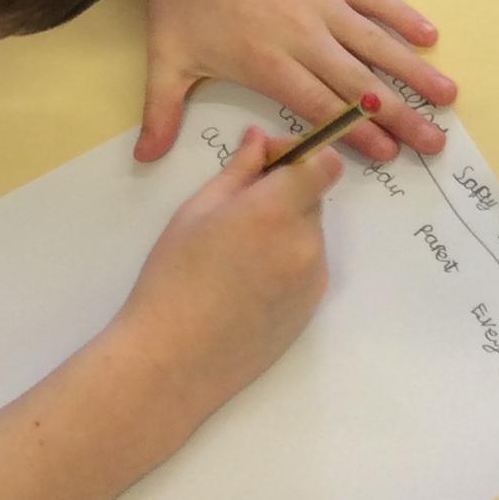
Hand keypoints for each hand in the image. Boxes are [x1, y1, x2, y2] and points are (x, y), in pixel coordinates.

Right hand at [116, 126, 340, 419]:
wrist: (174, 359)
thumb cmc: (172, 278)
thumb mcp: (196, 211)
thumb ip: (238, 171)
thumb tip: (259, 141)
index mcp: (276, 210)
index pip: (325, 164)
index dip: (301, 154)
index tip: (267, 163)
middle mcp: (306, 242)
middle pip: (313, 197)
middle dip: (283, 192)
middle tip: (236, 210)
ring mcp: (313, 279)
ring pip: (308, 232)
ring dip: (284, 227)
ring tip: (235, 254)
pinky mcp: (311, 308)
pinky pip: (307, 266)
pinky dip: (286, 261)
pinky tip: (246, 282)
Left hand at [137, 0, 454, 165]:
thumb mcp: (167, 58)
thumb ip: (161, 112)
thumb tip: (144, 159)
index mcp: (267, 63)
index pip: (321, 106)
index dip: (356, 133)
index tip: (389, 155)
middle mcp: (302, 36)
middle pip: (357, 84)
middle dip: (399, 117)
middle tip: (433, 142)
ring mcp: (320, 0)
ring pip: (375, 44)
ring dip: (413, 72)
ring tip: (448, 96)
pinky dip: (402, 15)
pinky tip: (430, 36)